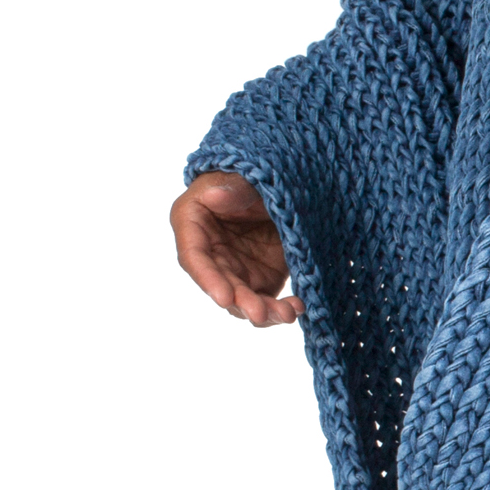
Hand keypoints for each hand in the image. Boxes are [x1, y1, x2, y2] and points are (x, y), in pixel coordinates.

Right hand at [172, 170, 300, 325]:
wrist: (276, 185)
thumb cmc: (248, 176)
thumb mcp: (242, 177)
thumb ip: (232, 187)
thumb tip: (214, 195)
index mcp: (192, 225)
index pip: (193, 257)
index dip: (208, 279)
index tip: (224, 297)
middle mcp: (210, 255)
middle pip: (221, 285)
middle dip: (241, 301)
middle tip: (260, 313)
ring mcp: (235, 270)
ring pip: (243, 300)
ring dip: (264, 311)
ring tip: (287, 314)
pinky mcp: (260, 280)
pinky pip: (266, 301)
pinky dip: (281, 308)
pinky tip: (297, 307)